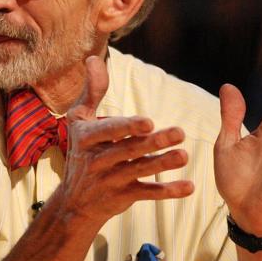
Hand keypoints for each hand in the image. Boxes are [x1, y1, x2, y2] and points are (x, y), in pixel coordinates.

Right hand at [57, 56, 193, 229]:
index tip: (148, 122)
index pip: (107, 131)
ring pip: (138, 171)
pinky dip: (166, 191)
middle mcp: (96, 160)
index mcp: (85, 138)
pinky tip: (188, 187)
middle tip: (179, 132)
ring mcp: (109, 180)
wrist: (73, 202)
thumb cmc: (80, 152)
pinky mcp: (122, 197)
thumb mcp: (78, 122)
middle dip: (153, 142)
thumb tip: (93, 58)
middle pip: (127, 150)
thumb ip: (91, 92)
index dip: (127, 127)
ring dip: (162, 164)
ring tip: (184, 156)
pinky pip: (146, 193)